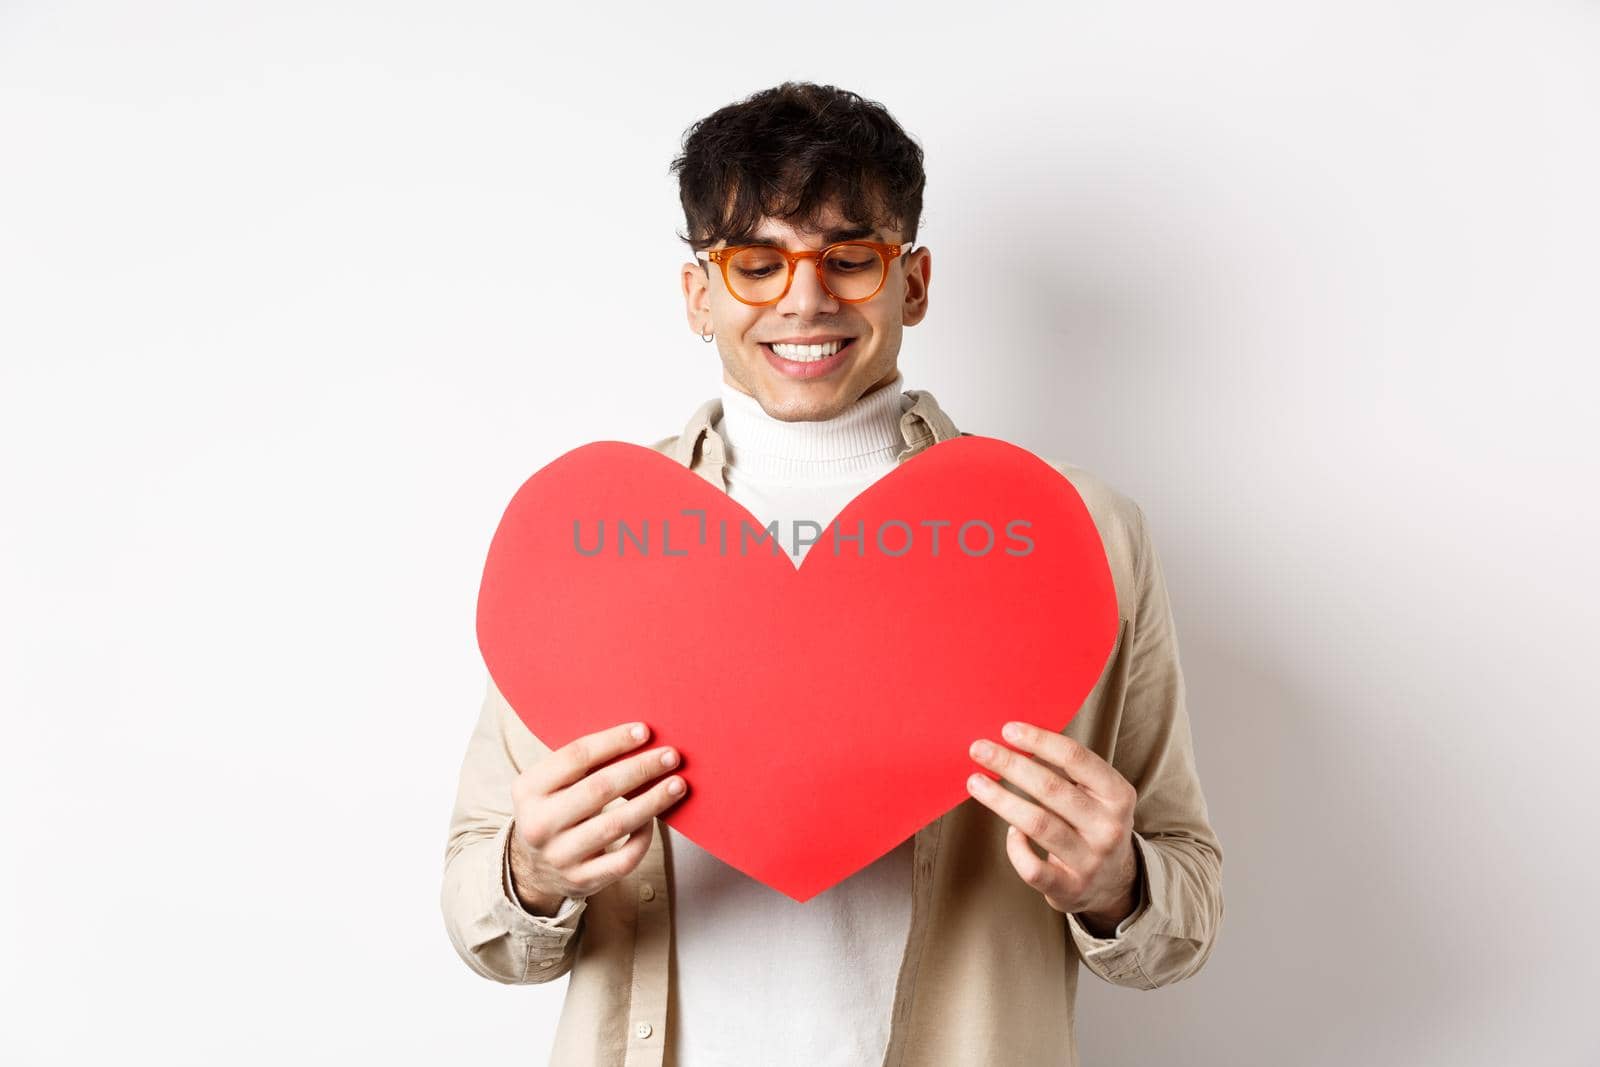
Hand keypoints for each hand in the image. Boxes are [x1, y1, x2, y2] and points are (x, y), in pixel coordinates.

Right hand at [508, 721, 687, 916]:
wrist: (532, 868)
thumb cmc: (554, 810)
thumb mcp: (549, 785)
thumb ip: (582, 764)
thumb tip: (640, 738)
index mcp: (528, 789)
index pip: (576, 756)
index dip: (614, 741)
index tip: (645, 731)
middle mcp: (539, 823)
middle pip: (599, 789)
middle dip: (641, 768)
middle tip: (671, 756)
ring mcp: (559, 856)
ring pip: (616, 824)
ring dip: (653, 801)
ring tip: (677, 784)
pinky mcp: (581, 880)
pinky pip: (624, 858)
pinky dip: (644, 837)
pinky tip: (655, 819)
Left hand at [966, 721, 1139, 934]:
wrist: (1114, 883)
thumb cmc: (1093, 824)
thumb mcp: (1097, 794)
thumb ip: (1066, 770)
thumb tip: (1014, 739)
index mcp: (1118, 795)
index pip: (1077, 758)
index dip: (1040, 740)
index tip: (1007, 730)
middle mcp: (1108, 827)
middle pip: (1051, 789)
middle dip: (1010, 764)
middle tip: (979, 749)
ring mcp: (1091, 860)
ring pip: (1038, 824)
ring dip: (1001, 799)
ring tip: (975, 782)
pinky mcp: (1070, 888)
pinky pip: (1032, 866)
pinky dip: (1015, 846)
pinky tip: (1011, 831)